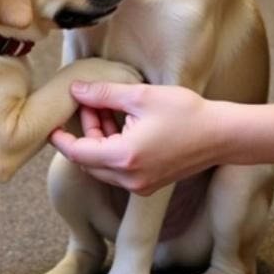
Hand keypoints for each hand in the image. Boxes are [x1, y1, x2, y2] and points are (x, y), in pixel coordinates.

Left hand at [50, 82, 217, 194]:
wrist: (223, 135)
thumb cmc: (187, 112)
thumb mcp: (141, 96)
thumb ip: (104, 93)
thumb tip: (75, 89)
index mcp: (124, 157)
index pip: (77, 153)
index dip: (60, 139)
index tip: (49, 125)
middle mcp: (129, 178)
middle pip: (88, 160)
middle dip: (83, 133)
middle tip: (88, 103)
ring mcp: (140, 185)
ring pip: (103, 166)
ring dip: (98, 140)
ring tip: (105, 108)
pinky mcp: (149, 184)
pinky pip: (119, 170)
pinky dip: (112, 149)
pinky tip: (121, 123)